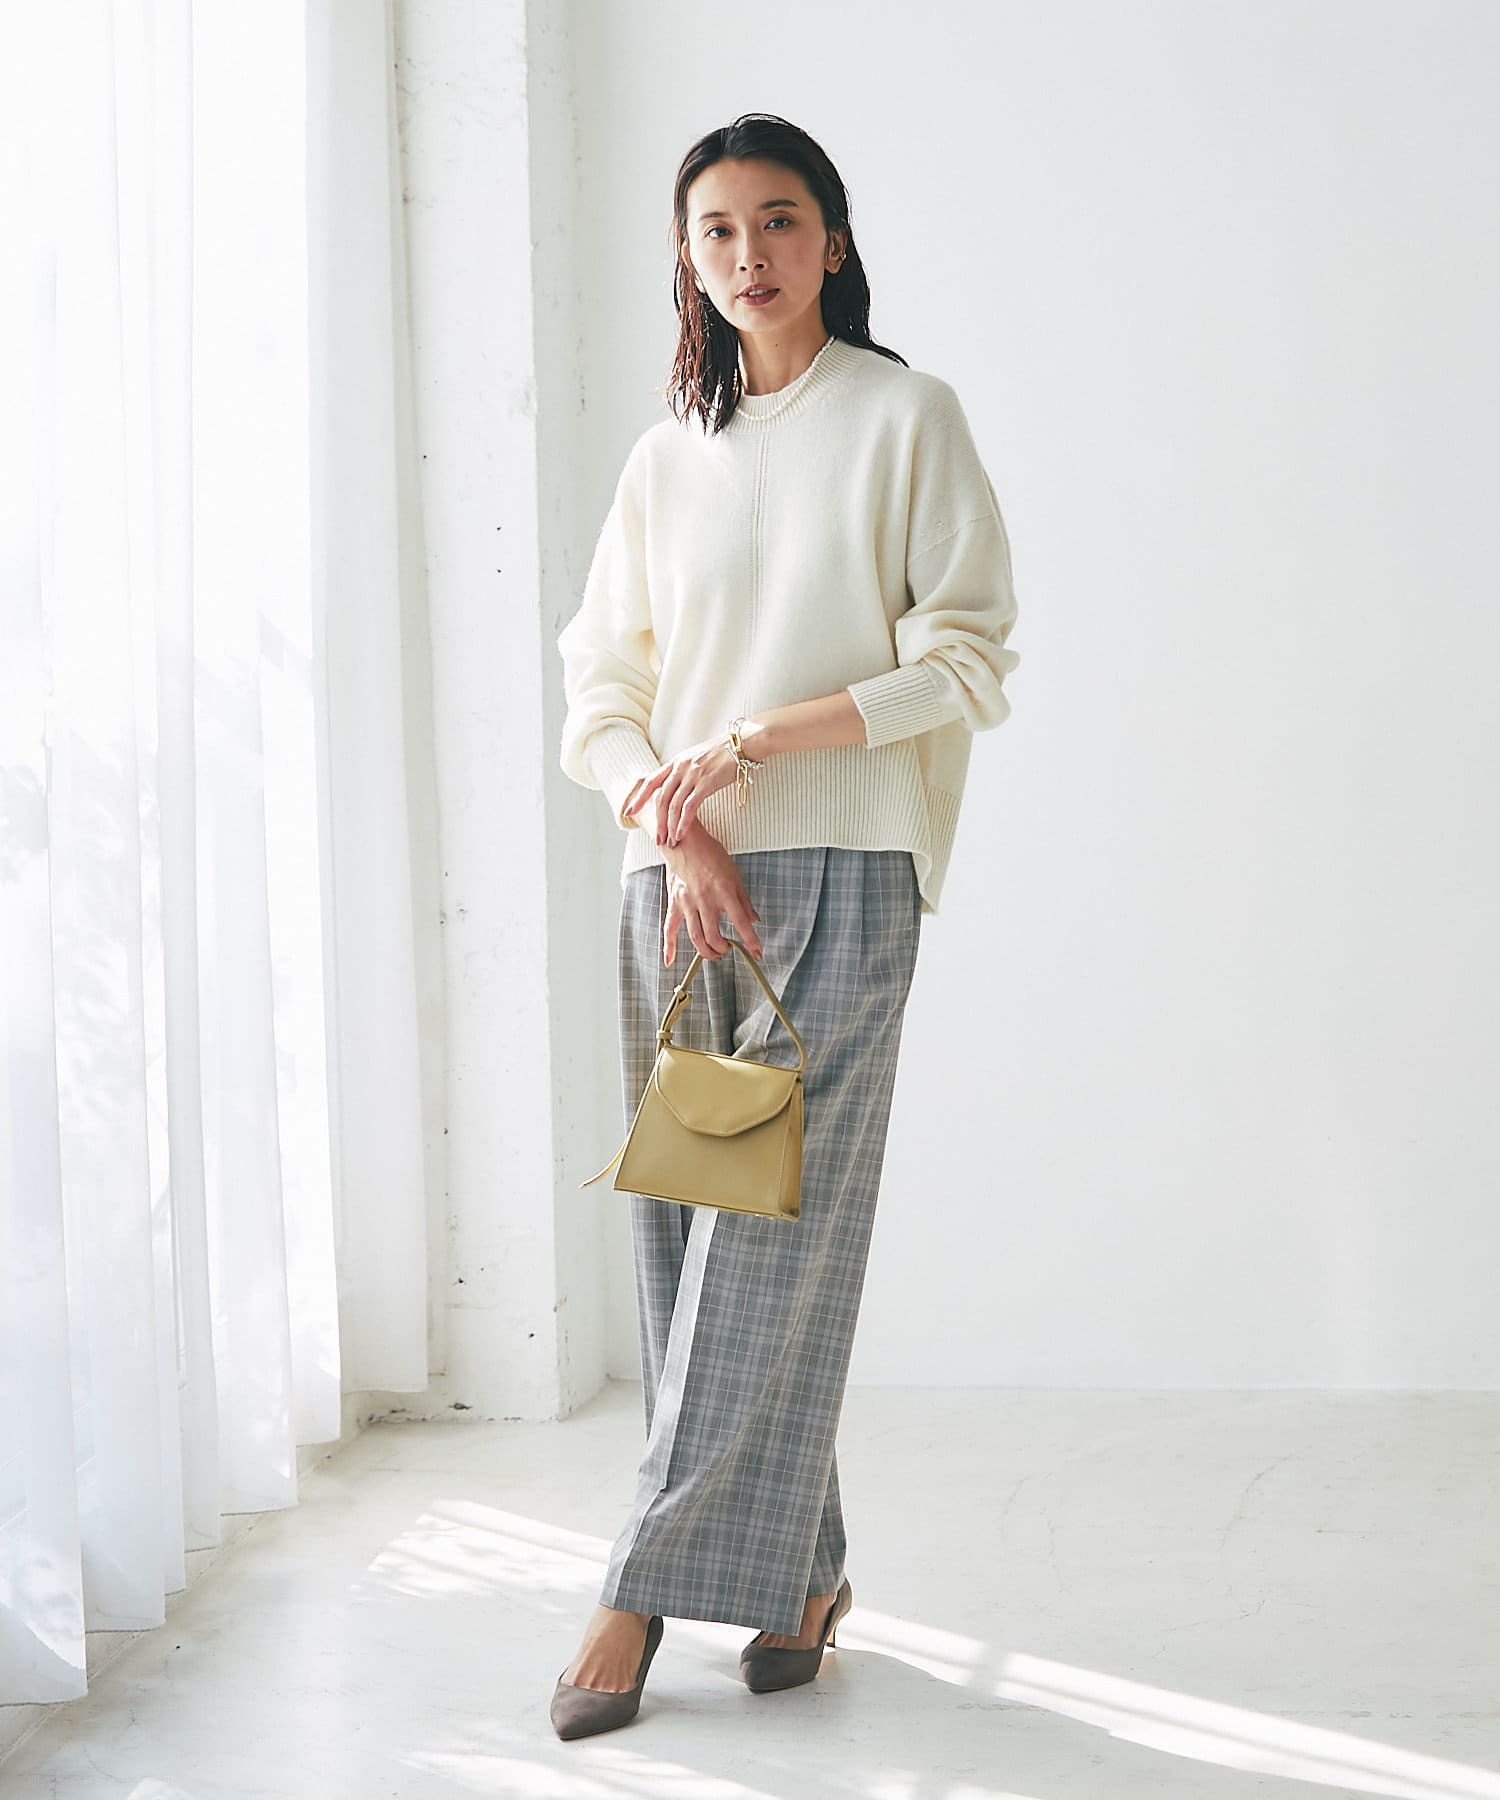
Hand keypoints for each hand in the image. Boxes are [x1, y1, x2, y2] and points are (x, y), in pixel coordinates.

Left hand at [623, 730, 745, 847]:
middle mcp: (680, 767)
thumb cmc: (722, 753)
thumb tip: (676, 786)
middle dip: (657, 821)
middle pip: (661, 798)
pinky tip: (681, 833)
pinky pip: (689, 807)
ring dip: (670, 826)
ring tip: (670, 841)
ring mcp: (692, 775)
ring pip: (673, 805)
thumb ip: (684, 771)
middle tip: (657, 838)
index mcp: (675, 762)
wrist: (741, 745)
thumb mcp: (696, 758)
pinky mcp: (706, 783)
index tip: (629, 811)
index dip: (639, 797)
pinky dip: (683, 822)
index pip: (651, 781)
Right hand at [657, 819, 762, 966]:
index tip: (757, 953)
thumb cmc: (711, 855)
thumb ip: (744, 900)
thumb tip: (754, 920)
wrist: (684, 841)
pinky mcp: (674, 903)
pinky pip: (669, 928)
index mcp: (724, 892)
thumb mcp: (734, 875)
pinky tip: (670, 960)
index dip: (751, 941)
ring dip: (706, 951)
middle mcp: (705, 900)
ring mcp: (687, 903)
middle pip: (714, 937)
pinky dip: (668, 946)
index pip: (740, 923)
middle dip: (723, 949)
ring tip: (714, 953)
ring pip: (696, 937)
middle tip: (728, 949)